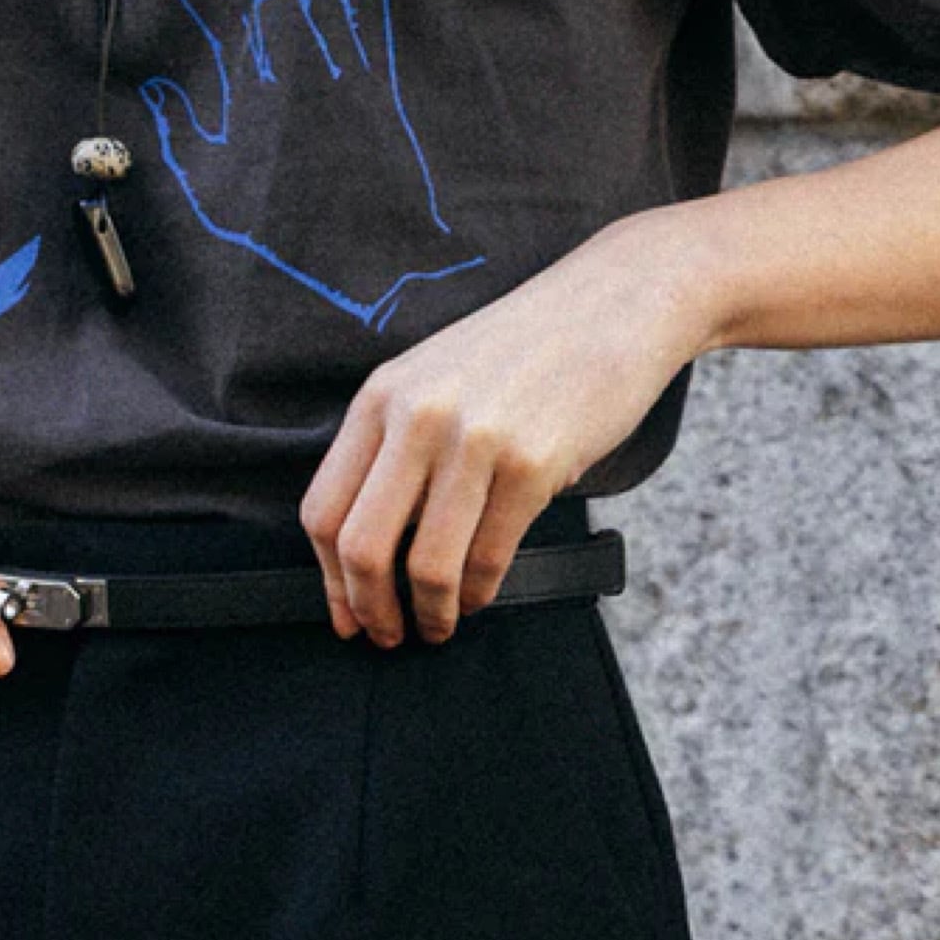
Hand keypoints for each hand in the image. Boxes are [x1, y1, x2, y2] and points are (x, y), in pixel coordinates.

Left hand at [298, 217, 708, 645]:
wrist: (615, 304)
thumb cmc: (527, 350)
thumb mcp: (436, 378)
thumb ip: (396, 444)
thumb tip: (370, 548)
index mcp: (381, 396)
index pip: (324, 507)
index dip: (328, 578)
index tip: (343, 613)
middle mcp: (416, 416)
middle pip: (361, 545)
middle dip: (370, 608)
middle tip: (387, 635)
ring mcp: (474, 440)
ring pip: (425, 564)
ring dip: (430, 613)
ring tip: (439, 625)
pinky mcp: (531, 463)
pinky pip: (488, 557)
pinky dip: (480, 593)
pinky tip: (481, 597)